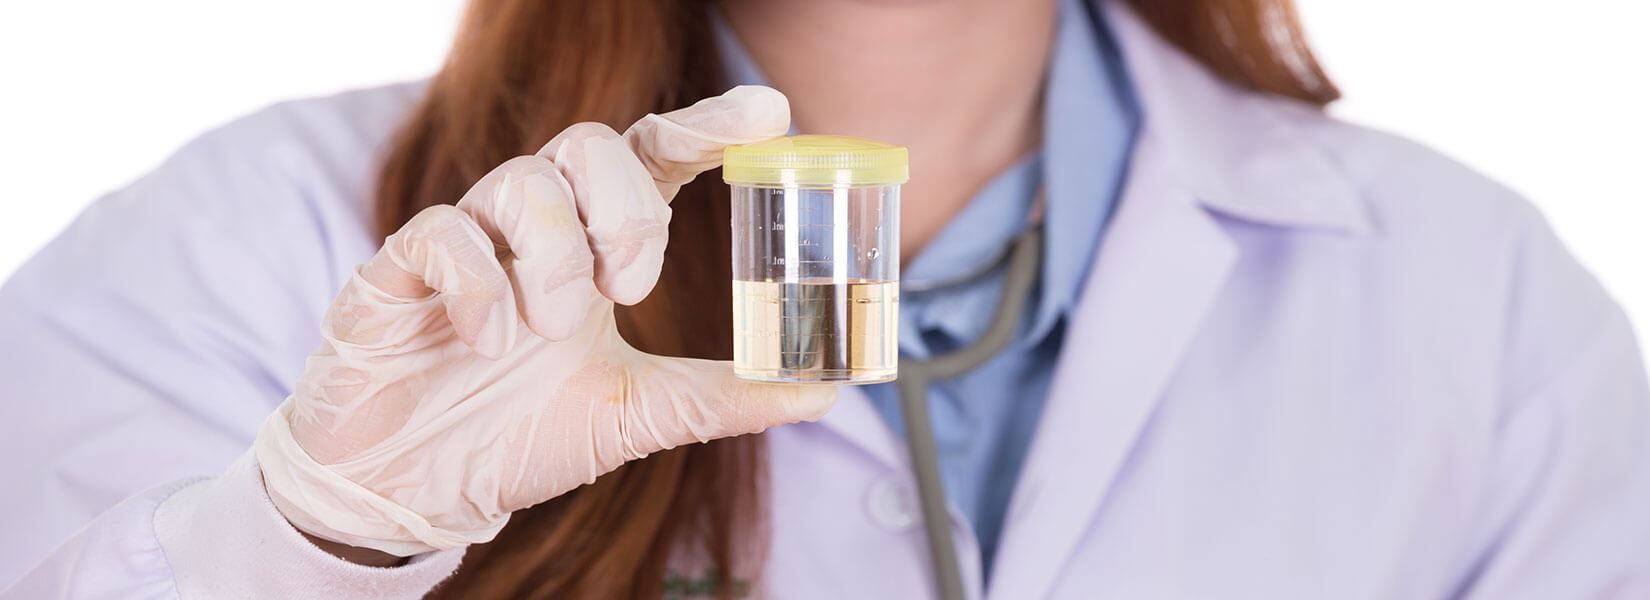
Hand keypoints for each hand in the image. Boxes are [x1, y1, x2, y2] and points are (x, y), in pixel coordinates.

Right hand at [253, 86, 834, 557]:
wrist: (415, 488)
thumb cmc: (521, 434)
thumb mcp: (640, 415)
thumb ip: (724, 397)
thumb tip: (823, 394)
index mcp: (593, 246)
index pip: (652, 157)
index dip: (707, 127)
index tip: (770, 112)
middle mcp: (532, 226)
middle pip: (589, 145)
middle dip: (626, 212)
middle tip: (629, 291)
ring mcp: (465, 239)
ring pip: (522, 184)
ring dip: (555, 262)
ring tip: (548, 336)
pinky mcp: (398, 268)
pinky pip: (443, 233)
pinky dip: (478, 286)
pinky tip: (488, 342)